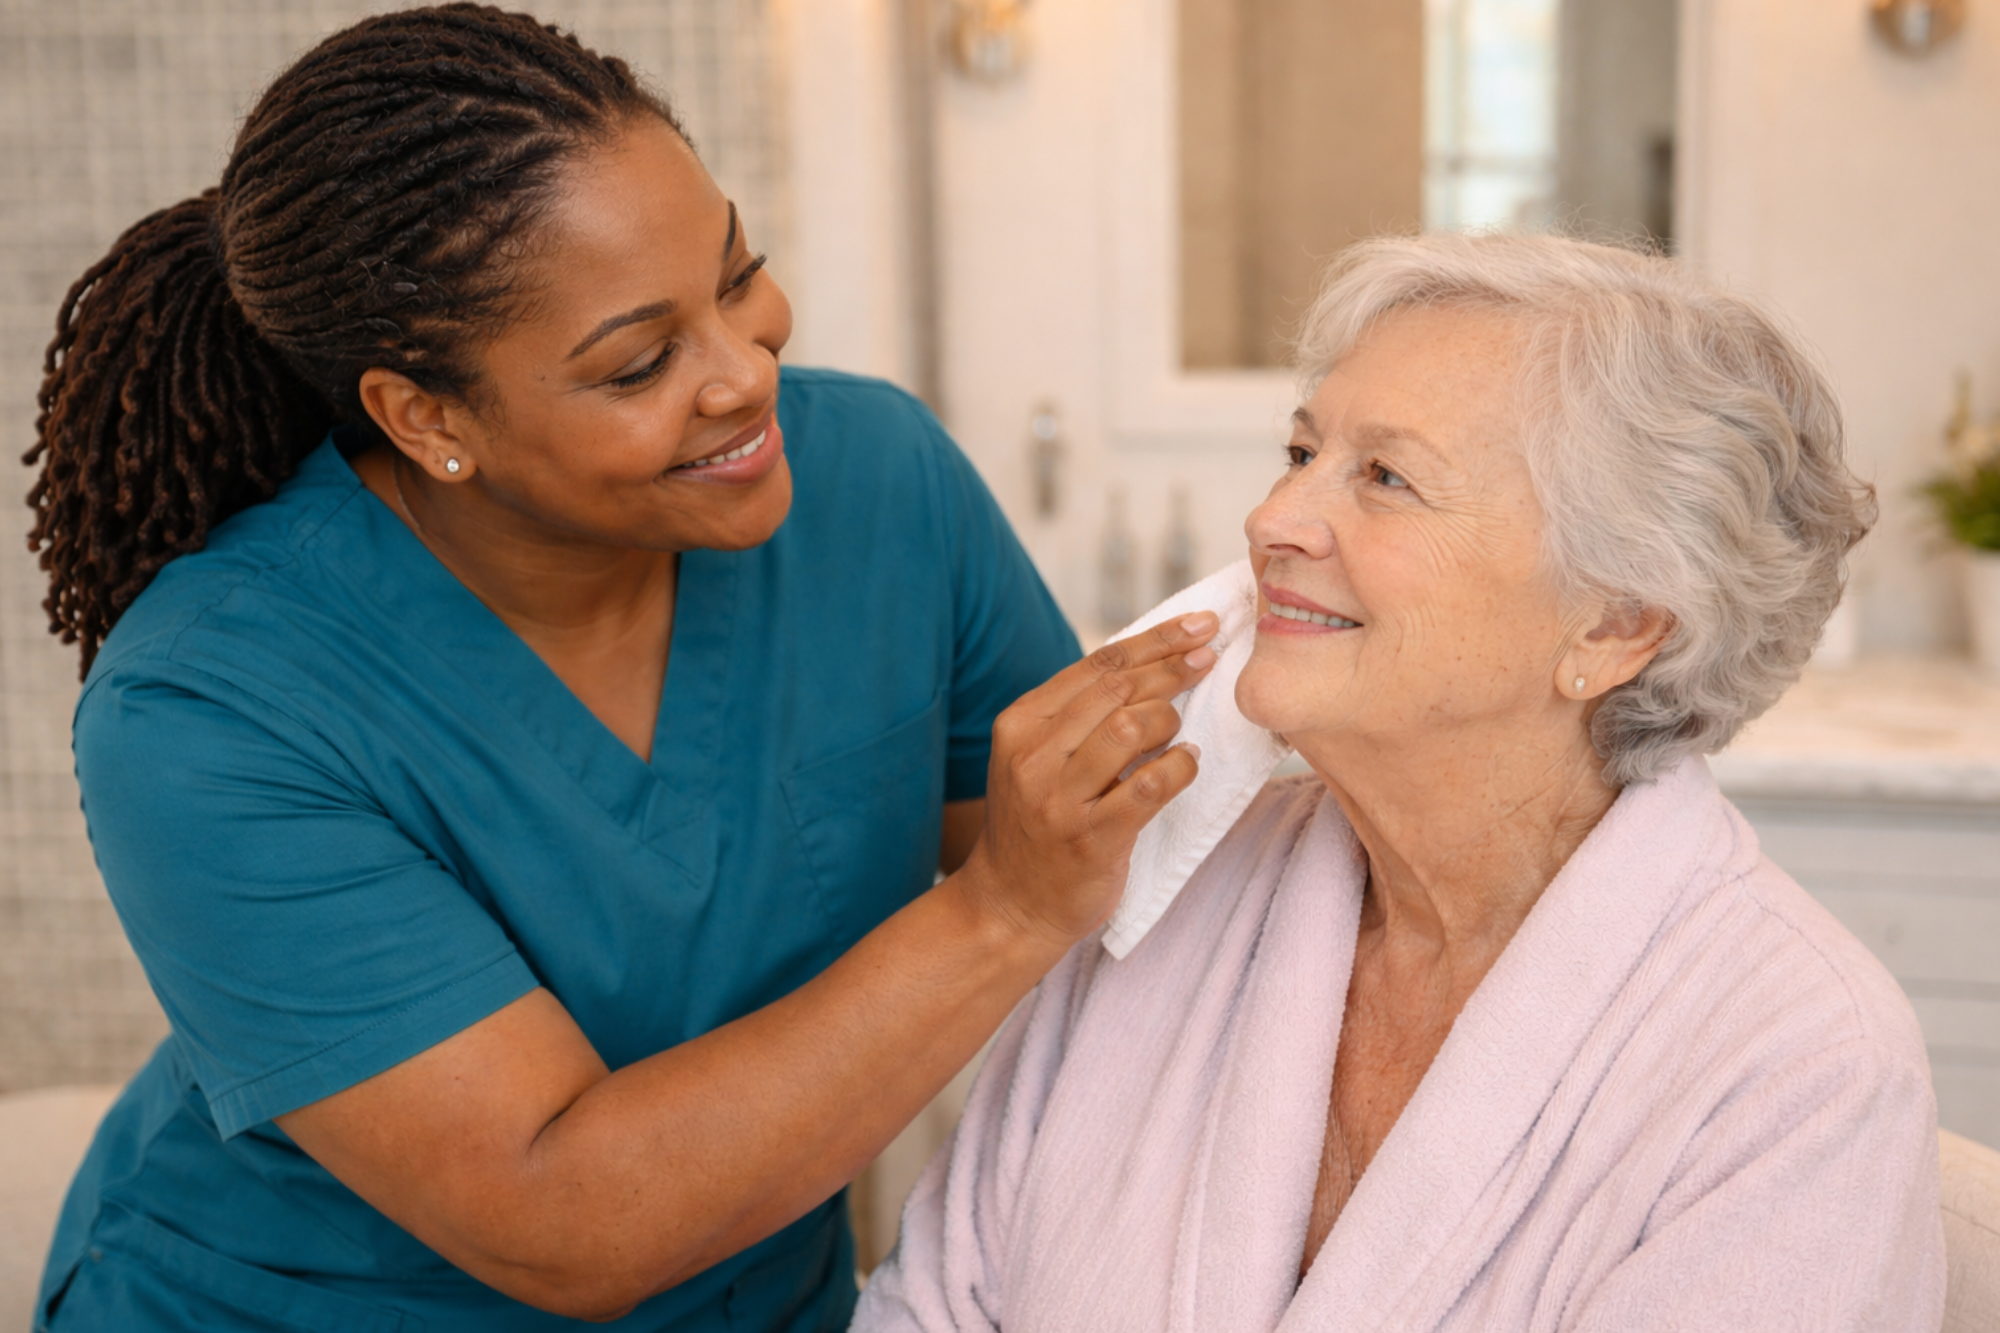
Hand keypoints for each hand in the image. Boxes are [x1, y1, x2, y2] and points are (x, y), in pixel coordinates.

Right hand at [956, 612, 1219, 948]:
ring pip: (1131, 729)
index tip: (1201, 625)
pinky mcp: (1090, 839)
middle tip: (1209, 659)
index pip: (1098, 665)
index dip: (1157, 639)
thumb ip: (1080, 714)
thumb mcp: (1037, 757)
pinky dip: (1179, 768)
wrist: (1009, 904)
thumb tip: (1154, 661)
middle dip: (1172, 668)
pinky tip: (1188, 763)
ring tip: (1178, 733)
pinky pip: (1149, 787)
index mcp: (1021, 723)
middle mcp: (1034, 755)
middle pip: (1118, 690)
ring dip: (1169, 722)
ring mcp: (1059, 799)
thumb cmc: (1038, 822)